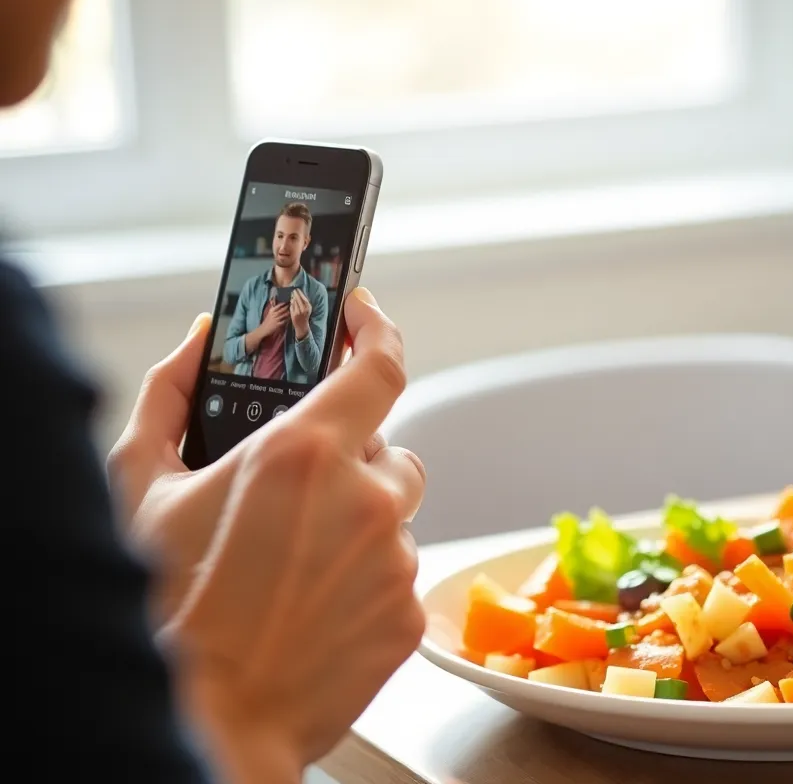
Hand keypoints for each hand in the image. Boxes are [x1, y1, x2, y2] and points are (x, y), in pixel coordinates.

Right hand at [108, 288, 424, 776]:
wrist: (210, 719)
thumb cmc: (167, 607)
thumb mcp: (141, 486)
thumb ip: (170, 396)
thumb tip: (197, 342)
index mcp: (304, 454)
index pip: (382, 366)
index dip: (380, 331)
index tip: (367, 317)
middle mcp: (365, 499)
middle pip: (389, 448)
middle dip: (354, 459)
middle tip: (304, 492)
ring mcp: (395, 557)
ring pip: (397, 511)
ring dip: (362, 517)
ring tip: (301, 558)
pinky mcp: (408, 610)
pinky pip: (399, 568)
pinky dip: (367, 573)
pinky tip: (316, 601)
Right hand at [252, 301, 289, 345]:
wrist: (264, 329)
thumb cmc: (267, 321)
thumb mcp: (269, 313)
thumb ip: (273, 308)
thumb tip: (274, 300)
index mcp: (271, 311)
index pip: (278, 305)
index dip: (284, 303)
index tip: (288, 301)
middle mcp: (273, 314)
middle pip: (282, 309)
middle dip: (288, 307)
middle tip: (293, 305)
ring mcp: (276, 319)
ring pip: (284, 315)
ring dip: (289, 313)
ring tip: (293, 311)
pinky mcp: (278, 324)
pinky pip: (284, 321)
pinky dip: (288, 319)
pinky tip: (291, 318)